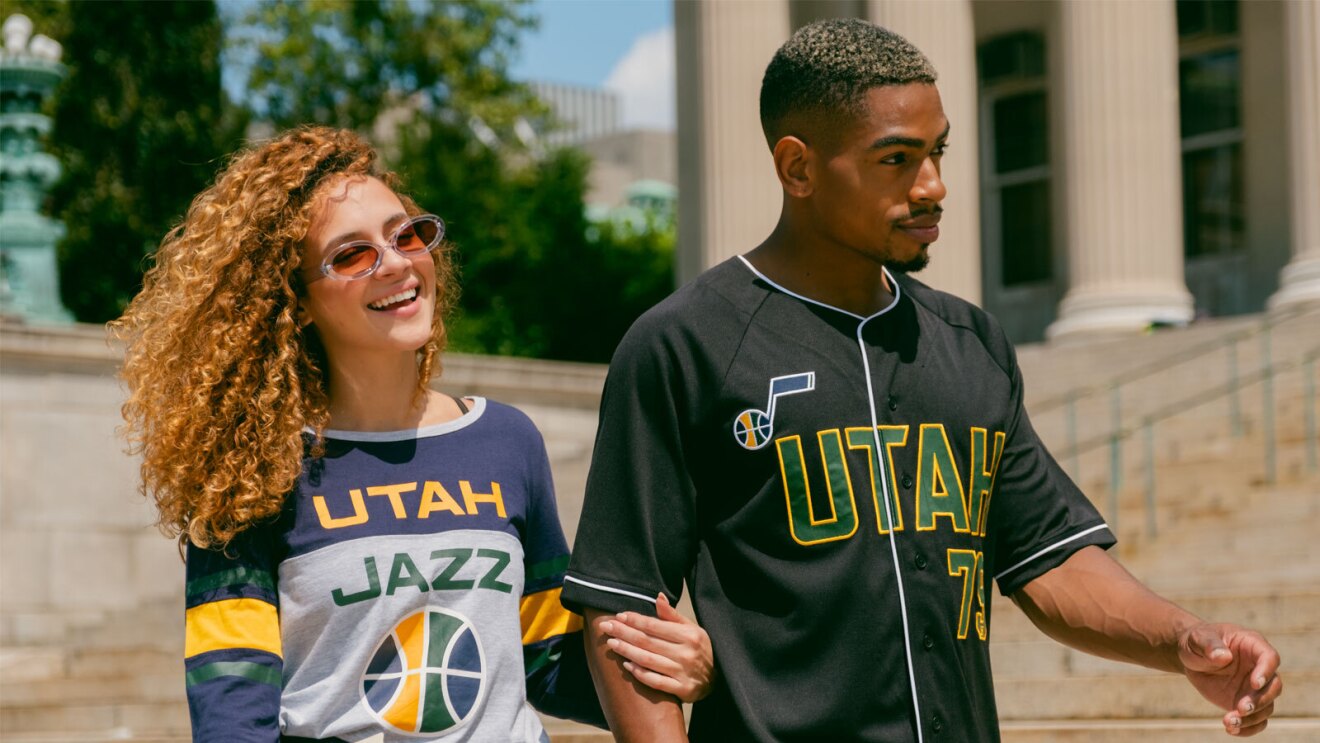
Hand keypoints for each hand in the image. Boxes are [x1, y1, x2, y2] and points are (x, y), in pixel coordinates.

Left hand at [596, 593, 714, 702]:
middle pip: (647, 642)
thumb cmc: (699, 648)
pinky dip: (640, 673)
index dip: (635, 620)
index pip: (655, 626)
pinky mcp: (681, 689)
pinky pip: (655, 681)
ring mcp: (683, 672)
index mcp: (688, 635)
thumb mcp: (691, 628)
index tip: (619, 616)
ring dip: (627, 651)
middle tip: (605, 627)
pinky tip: (627, 665)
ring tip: (611, 644)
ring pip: (648, 660)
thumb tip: (657, 597)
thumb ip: (672, 615)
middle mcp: (686, 653)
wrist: (717, 677)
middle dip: (624, 633)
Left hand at [1178, 623, 1282, 736]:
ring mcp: (1255, 687)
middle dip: (1260, 700)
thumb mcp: (1198, 638)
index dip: (1266, 671)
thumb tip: (1223, 657)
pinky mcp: (1246, 702)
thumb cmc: (1197, 641)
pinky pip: (1256, 719)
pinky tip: (1232, 730)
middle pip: (1273, 686)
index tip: (1254, 683)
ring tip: (1229, 723)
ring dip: (1252, 718)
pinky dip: (1248, 728)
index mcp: (1252, 645)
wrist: (1191, 656)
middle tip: (1241, 708)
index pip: (1269, 657)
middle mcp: (1259, 668)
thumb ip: (1209, 645)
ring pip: (1267, 706)